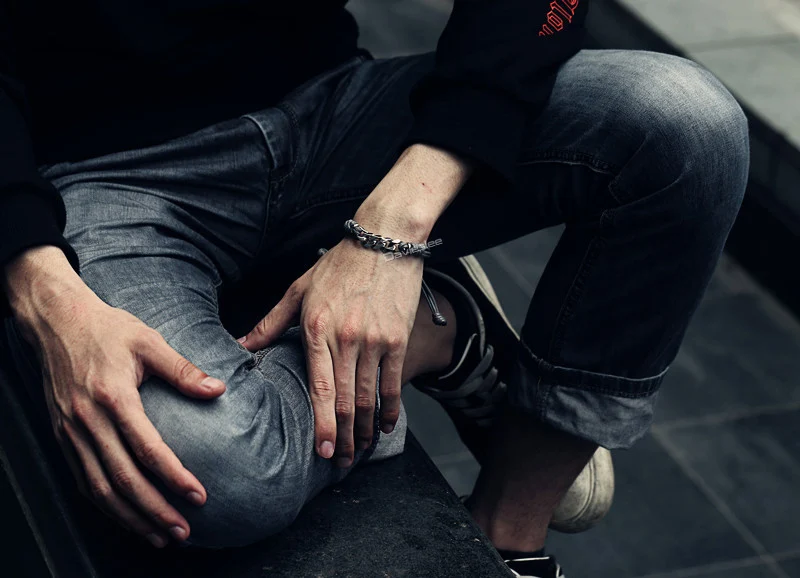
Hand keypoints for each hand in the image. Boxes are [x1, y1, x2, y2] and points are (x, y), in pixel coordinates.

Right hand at [5, 247, 225, 547]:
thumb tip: (218, 390)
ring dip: (130, 517)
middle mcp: (87, 420)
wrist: (56, 321)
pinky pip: (82, 481)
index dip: (174, 477)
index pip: (147, 449)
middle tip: (182, 531)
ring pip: (99, 489)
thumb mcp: (148, 341)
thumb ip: (183, 369)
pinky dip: (105, 506)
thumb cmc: (107, 329)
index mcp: (113, 397)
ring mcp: (71, 432)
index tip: (199, 496)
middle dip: (154, 511)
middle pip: (122, 480)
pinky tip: (126, 517)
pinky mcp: (62, 436)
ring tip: (158, 536)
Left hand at [239, 237, 422, 466]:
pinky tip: (386, 426)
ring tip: (361, 451)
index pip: (319, 388)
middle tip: (341, 462)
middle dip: (345, 438)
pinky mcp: (397, 338)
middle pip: (346, 401)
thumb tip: (240, 346)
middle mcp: (347, 339)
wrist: (384, 240)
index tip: (322, 451)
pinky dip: (391, 409)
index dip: (322, 424)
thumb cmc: (339, 264)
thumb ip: (270, 323)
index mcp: (317, 329)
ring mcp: (375, 341)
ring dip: (367, 430)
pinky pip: (393, 382)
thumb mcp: (298, 289)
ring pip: (370, 397)